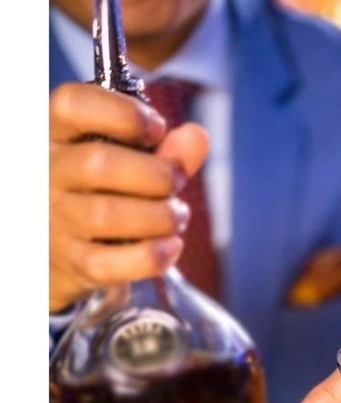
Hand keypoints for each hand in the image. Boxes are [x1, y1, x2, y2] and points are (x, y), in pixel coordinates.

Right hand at [49, 82, 208, 311]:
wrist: (60, 256)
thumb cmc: (99, 194)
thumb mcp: (127, 162)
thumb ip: (164, 149)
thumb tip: (198, 137)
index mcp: (55, 134)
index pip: (72, 104)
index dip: (123, 112)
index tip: (157, 128)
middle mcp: (46, 174)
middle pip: (99, 164)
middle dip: (156, 174)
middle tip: (176, 182)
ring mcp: (56, 222)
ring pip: (107, 215)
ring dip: (160, 216)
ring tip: (177, 216)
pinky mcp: (73, 265)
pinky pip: (112, 263)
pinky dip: (152, 255)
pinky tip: (171, 245)